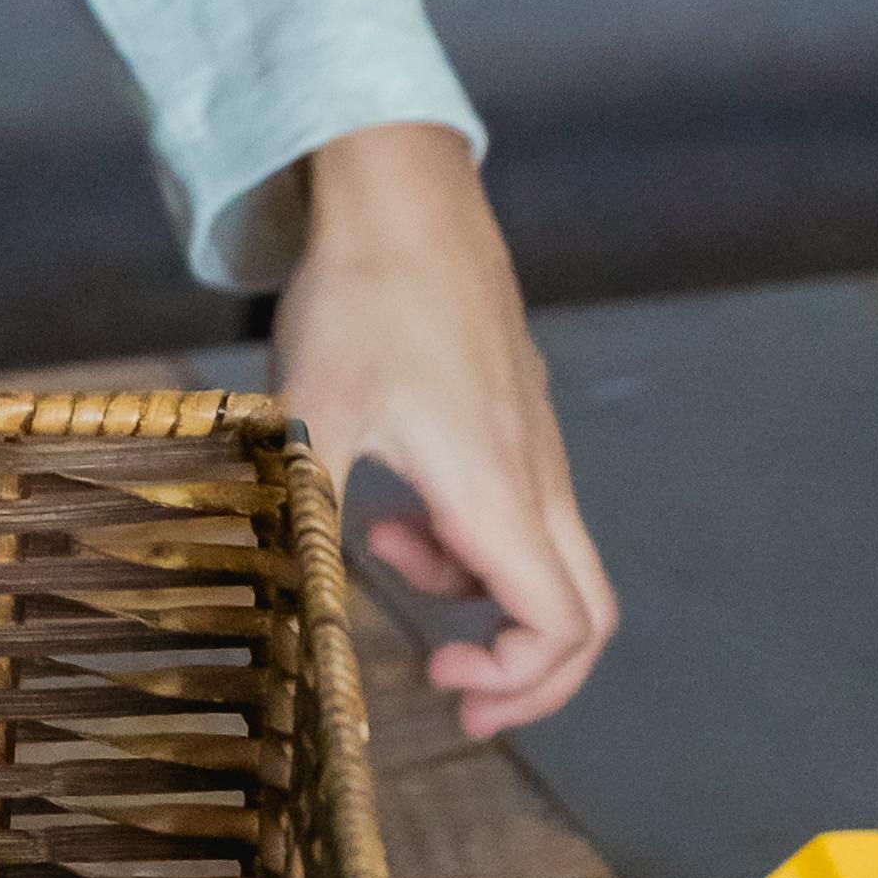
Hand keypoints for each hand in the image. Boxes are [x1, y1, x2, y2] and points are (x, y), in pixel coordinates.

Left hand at [270, 123, 615, 737]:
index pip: (562, 626)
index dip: (519, 682)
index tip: (439, 678)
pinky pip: (523, 509)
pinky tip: (392, 501)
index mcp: (498, 488)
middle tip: (453, 688)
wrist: (402, 190)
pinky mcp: (517, 411)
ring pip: (547, 558)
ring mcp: (535, 440)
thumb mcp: (314, 411)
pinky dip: (472, 536)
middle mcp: (536, 474)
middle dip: (528, 671)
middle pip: (584, 610)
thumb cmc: (363, 295)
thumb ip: (309, 514)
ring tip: (383, 552)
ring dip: (478, 588)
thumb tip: (294, 602)